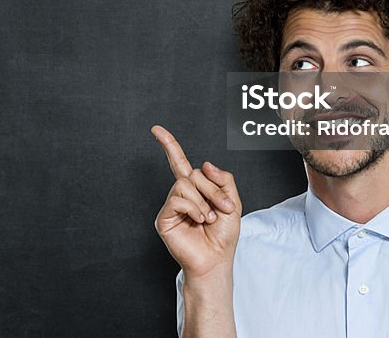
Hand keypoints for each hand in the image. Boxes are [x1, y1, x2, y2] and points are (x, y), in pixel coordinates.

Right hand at [151, 125, 241, 279]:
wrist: (216, 260)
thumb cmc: (223, 235)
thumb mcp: (232, 203)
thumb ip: (223, 180)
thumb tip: (205, 164)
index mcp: (195, 189)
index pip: (180, 162)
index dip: (169, 145)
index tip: (156, 129)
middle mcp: (181, 194)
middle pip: (194, 173)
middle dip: (212, 190)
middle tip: (222, 209)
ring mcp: (172, 205)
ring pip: (185, 184)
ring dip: (203, 201)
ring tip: (208, 218)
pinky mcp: (165, 217)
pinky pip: (177, 199)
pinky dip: (193, 208)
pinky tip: (198, 220)